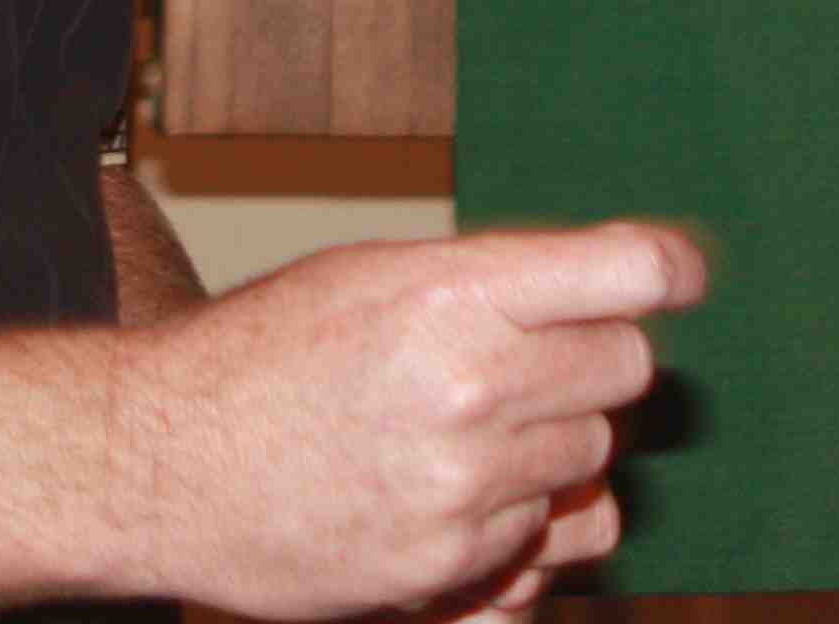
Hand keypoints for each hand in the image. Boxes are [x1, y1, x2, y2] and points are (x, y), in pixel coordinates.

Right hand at [119, 222, 704, 618]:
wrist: (162, 465)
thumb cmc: (266, 353)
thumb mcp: (374, 274)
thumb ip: (494, 279)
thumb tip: (622, 283)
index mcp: (453, 292)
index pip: (630, 276)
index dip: (668, 272)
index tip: (676, 279)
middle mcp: (471, 386)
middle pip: (627, 365)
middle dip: (589, 358)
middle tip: (527, 355)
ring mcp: (465, 487)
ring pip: (593, 454)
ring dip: (553, 439)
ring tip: (465, 427)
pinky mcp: (451, 566)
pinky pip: (547, 531)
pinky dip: (515, 512)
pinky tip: (445, 488)